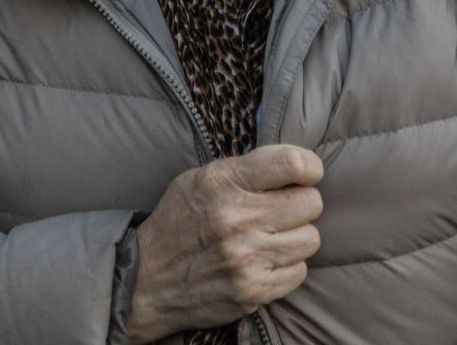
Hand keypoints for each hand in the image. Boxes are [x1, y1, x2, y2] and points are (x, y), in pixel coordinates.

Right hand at [126, 145, 324, 342]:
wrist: (145, 280)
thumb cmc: (180, 221)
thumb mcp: (201, 179)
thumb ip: (247, 169)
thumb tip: (298, 166)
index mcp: (223, 182)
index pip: (293, 164)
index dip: (310, 167)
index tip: (306, 174)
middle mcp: (237, 219)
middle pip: (311, 203)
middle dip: (300, 204)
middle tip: (281, 210)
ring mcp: (246, 258)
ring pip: (310, 238)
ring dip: (296, 237)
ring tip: (271, 237)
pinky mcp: (252, 291)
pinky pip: (299, 271)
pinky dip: (287, 267)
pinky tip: (264, 261)